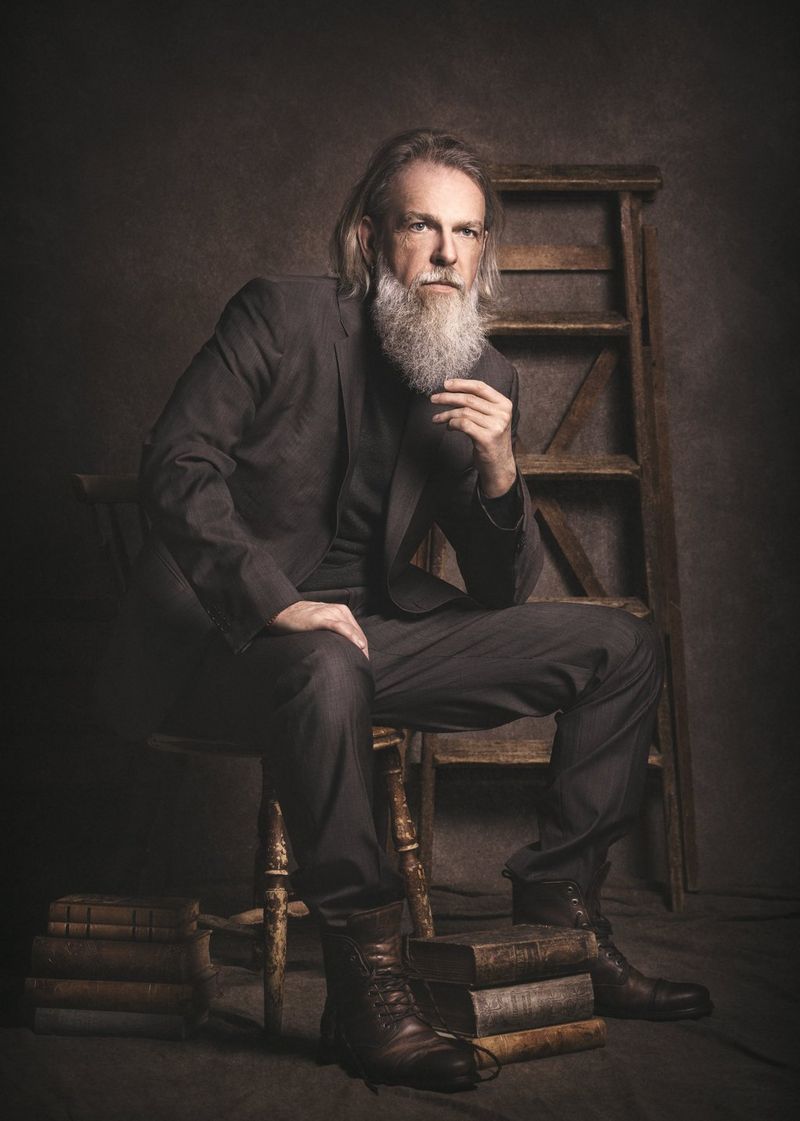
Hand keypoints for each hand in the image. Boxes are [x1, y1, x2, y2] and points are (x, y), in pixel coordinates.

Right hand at [268, 601, 368, 657]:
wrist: (282, 612)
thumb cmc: (301, 621)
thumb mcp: (323, 623)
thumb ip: (334, 632)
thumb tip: (343, 651)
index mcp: (342, 612)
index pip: (358, 633)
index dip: (364, 650)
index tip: (364, 664)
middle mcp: (339, 611)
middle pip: (358, 634)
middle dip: (364, 652)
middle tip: (364, 668)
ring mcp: (331, 613)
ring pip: (352, 631)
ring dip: (360, 648)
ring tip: (361, 664)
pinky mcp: (321, 618)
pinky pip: (340, 627)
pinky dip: (351, 636)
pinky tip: (358, 646)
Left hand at [431, 378, 516, 496]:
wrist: (499, 464)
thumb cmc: (490, 438)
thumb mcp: (490, 418)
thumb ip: (479, 404)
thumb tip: (452, 390)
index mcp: (504, 404)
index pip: (480, 387)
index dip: (461, 384)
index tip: (445, 384)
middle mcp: (502, 413)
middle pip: (469, 399)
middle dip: (448, 397)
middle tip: (434, 399)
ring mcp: (496, 426)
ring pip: (463, 412)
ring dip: (446, 414)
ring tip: (437, 418)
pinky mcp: (487, 438)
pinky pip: (463, 424)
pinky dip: (452, 424)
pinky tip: (448, 427)